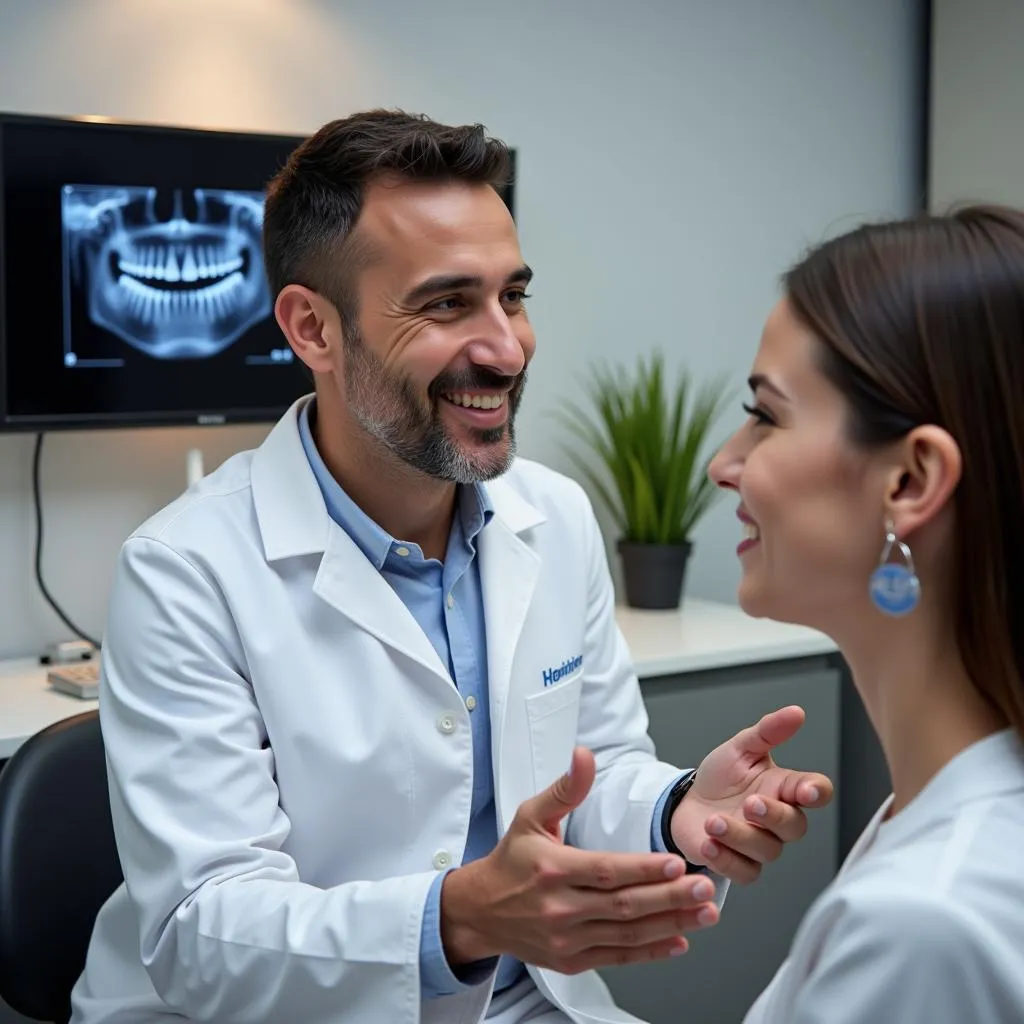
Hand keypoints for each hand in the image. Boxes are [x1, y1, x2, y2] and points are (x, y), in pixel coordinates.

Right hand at [440, 747, 719, 974]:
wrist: (479, 910)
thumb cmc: (511, 860)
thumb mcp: (531, 815)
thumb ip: (565, 789)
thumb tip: (584, 756)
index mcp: (552, 869)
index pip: (605, 870)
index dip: (642, 869)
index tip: (675, 862)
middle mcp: (559, 908)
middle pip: (623, 905)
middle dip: (670, 897)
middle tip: (705, 887)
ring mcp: (566, 939)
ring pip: (627, 934)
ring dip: (671, 924)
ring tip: (705, 912)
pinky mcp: (571, 961)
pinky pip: (617, 957)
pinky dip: (650, 952)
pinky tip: (679, 941)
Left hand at [670, 705, 832, 884]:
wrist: (687, 802)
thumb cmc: (721, 777)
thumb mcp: (740, 748)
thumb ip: (767, 732)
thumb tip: (796, 712)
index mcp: (784, 788)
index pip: (815, 791)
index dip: (816, 792)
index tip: (808, 790)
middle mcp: (778, 819)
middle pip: (794, 826)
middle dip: (774, 816)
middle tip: (751, 803)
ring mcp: (760, 845)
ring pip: (767, 851)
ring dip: (739, 836)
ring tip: (713, 821)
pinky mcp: (740, 864)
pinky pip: (744, 872)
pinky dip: (726, 859)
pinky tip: (708, 844)